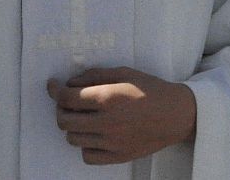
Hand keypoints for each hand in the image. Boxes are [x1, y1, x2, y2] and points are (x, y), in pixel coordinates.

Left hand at [47, 67, 196, 164]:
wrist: (176, 114)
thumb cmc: (151, 89)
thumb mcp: (124, 72)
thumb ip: (95, 75)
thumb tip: (71, 82)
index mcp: (107, 99)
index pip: (67, 98)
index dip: (55, 90)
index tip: (53, 85)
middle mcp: (107, 123)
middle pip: (64, 121)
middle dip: (61, 108)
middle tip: (68, 101)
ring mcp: (111, 143)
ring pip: (73, 139)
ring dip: (73, 126)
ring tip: (83, 117)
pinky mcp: (118, 156)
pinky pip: (88, 156)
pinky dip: (85, 145)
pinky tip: (93, 134)